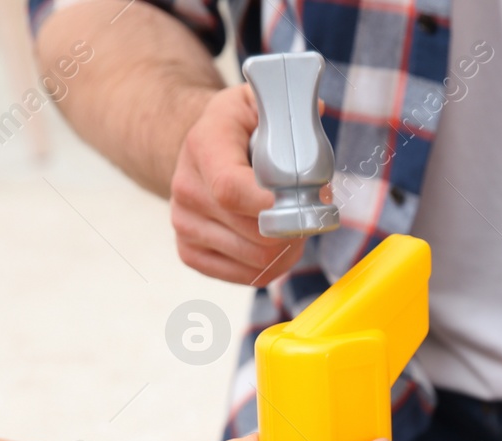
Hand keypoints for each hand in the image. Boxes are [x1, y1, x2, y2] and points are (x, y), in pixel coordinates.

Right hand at [170, 85, 304, 284]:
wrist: (200, 150)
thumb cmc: (238, 128)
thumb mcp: (257, 102)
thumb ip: (286, 107)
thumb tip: (317, 112)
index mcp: (203, 145)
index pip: (231, 190)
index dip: (272, 205)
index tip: (306, 201)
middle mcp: (186, 189)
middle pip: (252, 232)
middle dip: (294, 225)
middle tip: (312, 210)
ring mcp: (184, 225)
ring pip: (255, 259)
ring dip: (287, 247)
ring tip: (294, 223)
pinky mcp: (190, 253)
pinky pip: (246, 276)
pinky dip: (272, 265)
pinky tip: (276, 242)